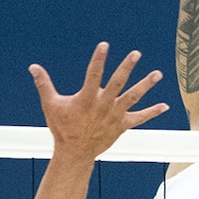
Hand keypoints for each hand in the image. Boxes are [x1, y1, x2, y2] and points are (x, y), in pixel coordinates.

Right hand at [31, 43, 166, 160]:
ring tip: (157, 74)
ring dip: (146, 85)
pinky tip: (164, 106)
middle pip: (118, 83)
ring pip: (133, 97)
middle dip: (127, 67)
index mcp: (86, 98)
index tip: (104, 45)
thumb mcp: (51, 105)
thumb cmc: (62, 128)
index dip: (99, 59)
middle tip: (135, 54)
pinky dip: (152, 112)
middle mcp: (103, 105)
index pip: (93, 74)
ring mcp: (114, 115)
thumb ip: (44, 84)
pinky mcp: (122, 125)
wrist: (75, 153)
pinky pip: (140, 118)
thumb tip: (33, 67)